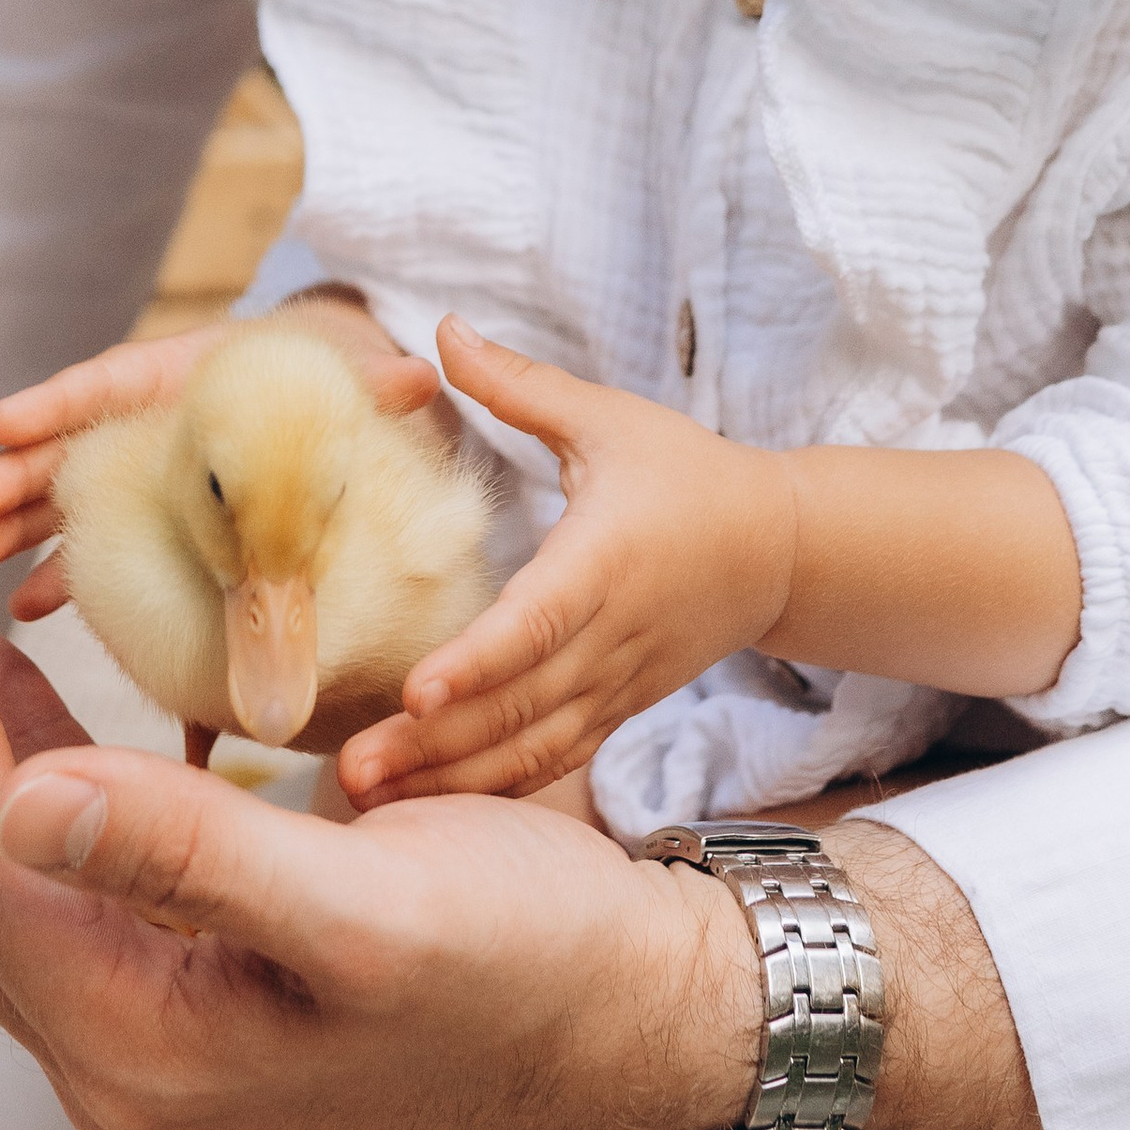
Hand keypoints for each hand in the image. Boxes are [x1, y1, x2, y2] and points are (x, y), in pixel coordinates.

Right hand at [0, 290, 438, 617]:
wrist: (336, 407)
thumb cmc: (334, 387)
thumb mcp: (352, 384)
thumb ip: (375, 387)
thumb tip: (418, 376)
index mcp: (192, 376)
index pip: (117, 382)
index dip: (60, 401)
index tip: (2, 422)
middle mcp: (154, 421)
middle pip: (75, 442)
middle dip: (18, 472)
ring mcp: (147, 471)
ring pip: (72, 495)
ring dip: (18, 524)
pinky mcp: (156, 519)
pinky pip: (102, 545)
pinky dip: (65, 572)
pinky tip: (27, 607)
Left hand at [0, 520, 764, 1129]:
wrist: (634, 1020)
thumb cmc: (529, 960)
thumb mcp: (372, 904)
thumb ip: (193, 856)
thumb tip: (18, 797)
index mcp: (139, 1043)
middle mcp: (116, 1056)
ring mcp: (148, 1031)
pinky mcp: (189, 990)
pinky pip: (63, 872)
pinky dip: (32, 764)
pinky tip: (35, 688)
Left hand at [339, 318, 796, 805]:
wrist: (778, 550)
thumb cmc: (686, 473)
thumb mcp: (606, 418)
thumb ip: (519, 384)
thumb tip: (441, 327)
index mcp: (606, 560)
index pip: (537, 621)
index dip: (478, 661)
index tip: (416, 689)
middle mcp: (611, 637)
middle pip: (519, 704)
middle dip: (433, 744)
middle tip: (351, 771)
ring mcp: (616, 685)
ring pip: (530, 748)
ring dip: (450, 779)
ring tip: (364, 799)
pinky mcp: (616, 712)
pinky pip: (551, 761)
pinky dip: (492, 788)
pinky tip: (427, 802)